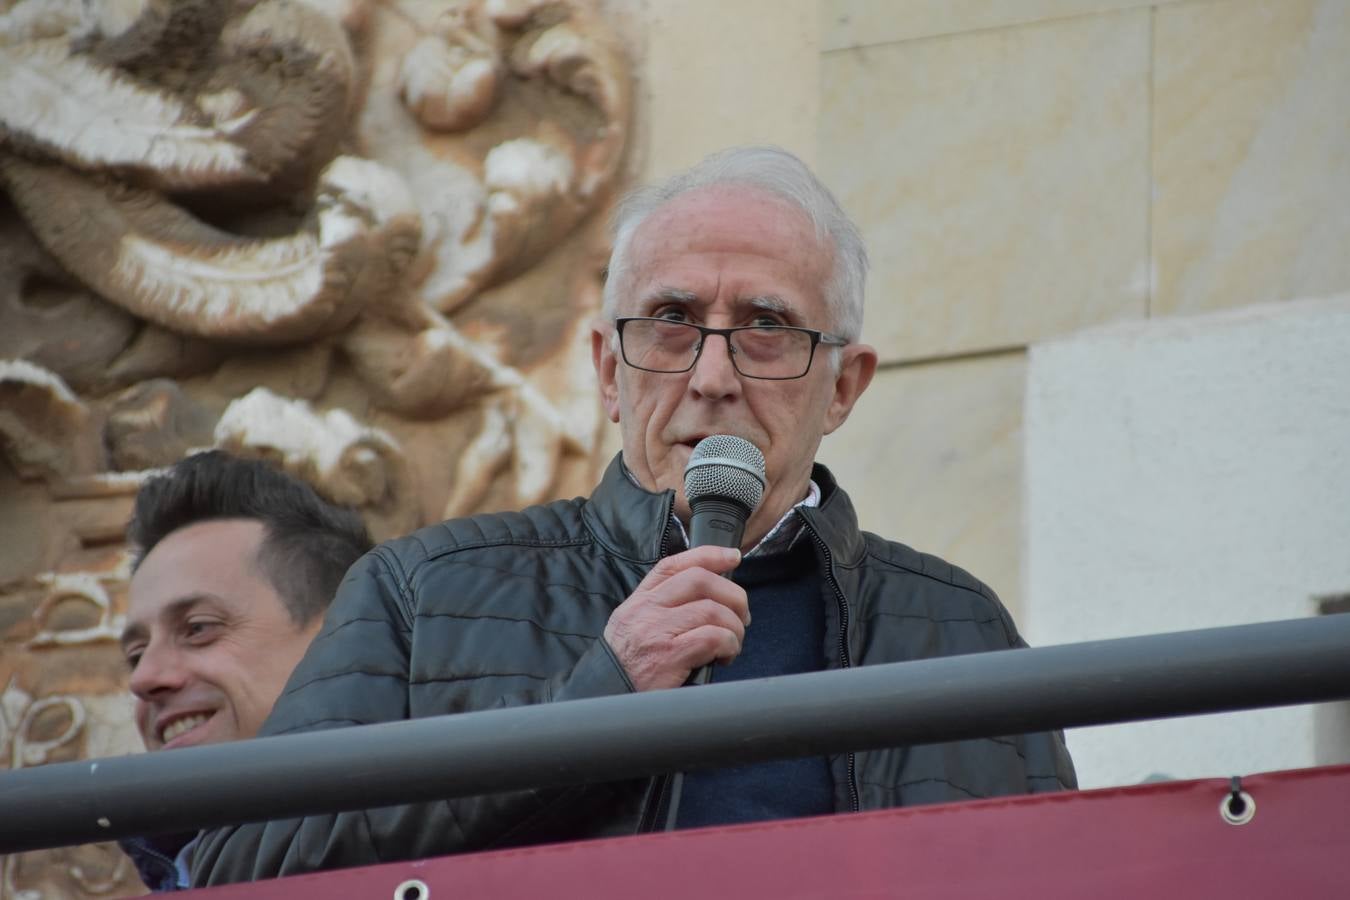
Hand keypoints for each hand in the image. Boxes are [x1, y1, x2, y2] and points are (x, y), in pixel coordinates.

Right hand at [603, 545, 748, 691]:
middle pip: (700, 580)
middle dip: (732, 595)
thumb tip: (710, 597)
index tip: (733, 558)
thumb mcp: (635, 626)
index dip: (709, 555)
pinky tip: (726, 656)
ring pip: (712, 610)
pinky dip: (729, 644)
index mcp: (640, 600)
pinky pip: (713, 638)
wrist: (607, 696)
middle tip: (741, 615)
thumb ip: (664, 608)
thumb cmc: (628, 666)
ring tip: (732, 643)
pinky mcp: (669, 656)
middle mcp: (646, 610)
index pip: (674, 565)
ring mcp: (657, 631)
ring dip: (734, 626)